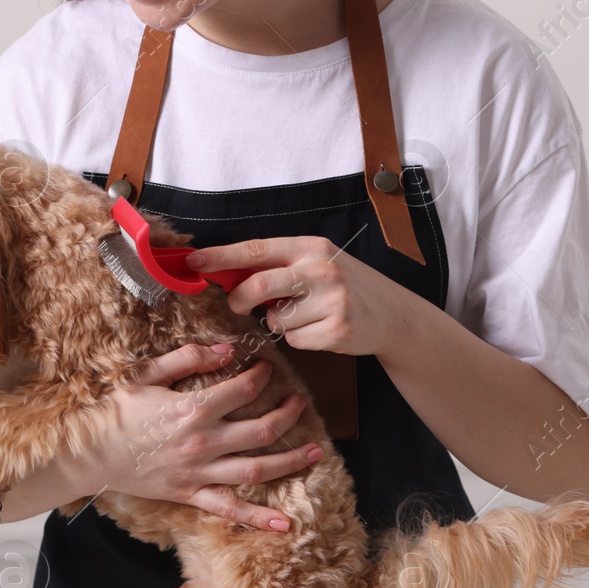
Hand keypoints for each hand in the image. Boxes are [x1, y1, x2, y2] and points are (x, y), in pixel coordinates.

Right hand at [69, 342, 323, 531]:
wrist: (87, 452)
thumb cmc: (115, 411)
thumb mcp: (147, 375)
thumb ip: (188, 359)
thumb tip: (227, 349)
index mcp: (193, 408)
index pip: (244, 389)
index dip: (262, 376)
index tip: (268, 369)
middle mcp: (204, 442)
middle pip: (261, 429)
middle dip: (288, 415)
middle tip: (300, 404)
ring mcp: (199, 472)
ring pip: (256, 469)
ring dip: (289, 461)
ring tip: (315, 453)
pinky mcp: (191, 494)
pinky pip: (230, 509)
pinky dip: (258, 519)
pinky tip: (286, 525)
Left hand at [184, 236, 414, 356]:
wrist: (394, 314)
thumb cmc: (345, 286)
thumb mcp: (317, 263)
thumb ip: (279, 266)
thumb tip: (228, 274)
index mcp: (311, 247)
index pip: (256, 249)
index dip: (221, 256)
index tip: (194, 262)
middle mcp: (321, 269)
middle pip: (258, 286)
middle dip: (240, 299)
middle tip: (239, 305)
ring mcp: (332, 300)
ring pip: (277, 319)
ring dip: (282, 323)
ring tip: (306, 315)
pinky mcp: (338, 330)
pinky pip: (296, 340)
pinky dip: (301, 339)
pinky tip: (321, 330)